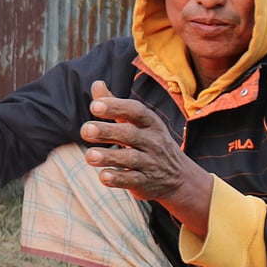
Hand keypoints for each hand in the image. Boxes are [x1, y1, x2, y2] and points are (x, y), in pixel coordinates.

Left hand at [81, 80, 213, 235]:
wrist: (180, 178)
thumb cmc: (150, 142)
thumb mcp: (137, 123)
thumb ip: (115, 105)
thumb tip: (97, 83)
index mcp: (150, 123)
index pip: (136, 111)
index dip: (116, 107)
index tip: (94, 106)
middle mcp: (153, 142)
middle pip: (130, 134)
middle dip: (107, 131)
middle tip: (85, 130)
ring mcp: (151, 163)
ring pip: (130, 158)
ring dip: (108, 157)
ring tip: (89, 155)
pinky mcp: (146, 183)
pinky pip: (132, 180)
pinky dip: (118, 179)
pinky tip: (102, 176)